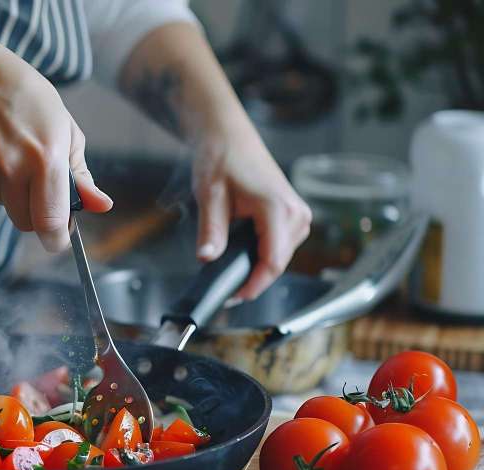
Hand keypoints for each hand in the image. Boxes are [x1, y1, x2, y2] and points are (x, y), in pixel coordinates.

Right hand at [0, 41, 112, 251]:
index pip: (51, 222)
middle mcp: (14, 170)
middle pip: (26, 223)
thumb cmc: (27, 99)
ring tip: (11, 152)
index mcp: (47, 159)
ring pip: (4, 206)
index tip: (61, 237)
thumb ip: (81, 175)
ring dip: (11, 191)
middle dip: (35, 212)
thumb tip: (101, 206)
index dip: (57, 238)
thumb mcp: (65, 129)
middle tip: (36, 181)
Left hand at [192, 120, 311, 299]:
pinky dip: (262, 254)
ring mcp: (298, 215)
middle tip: (224, 287)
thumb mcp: (210, 196)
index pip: (272, 262)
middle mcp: (295, 213)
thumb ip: (211, 231)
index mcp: (278, 208)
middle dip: (252, 278)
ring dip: (257, 266)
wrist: (229, 136)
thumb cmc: (221, 158)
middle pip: (277, 264)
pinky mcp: (293, 216)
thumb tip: (207, 258)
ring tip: (229, 267)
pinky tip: (243, 252)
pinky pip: (281, 246)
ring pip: (280, 257)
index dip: (253, 285)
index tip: (233, 297)